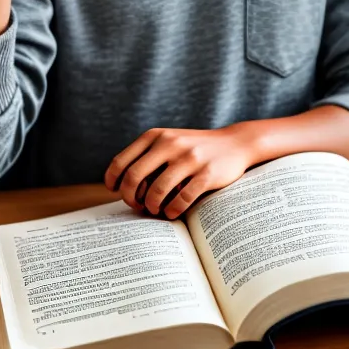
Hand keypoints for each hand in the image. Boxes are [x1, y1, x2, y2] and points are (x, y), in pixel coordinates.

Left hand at [104, 127, 256, 219]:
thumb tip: (121, 187)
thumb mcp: (168, 141)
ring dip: (152, 207)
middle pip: (134, 178)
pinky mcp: (207, 173)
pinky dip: (172, 211)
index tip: (116, 192)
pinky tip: (172, 212)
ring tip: (156, 210)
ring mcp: (189, 158)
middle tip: (137, 206)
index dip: (114, 181)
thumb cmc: (194, 149)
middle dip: (130, 198)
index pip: (121, 162)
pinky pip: (181, 199)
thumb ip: (146, 156)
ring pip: (156, 191)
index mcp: (155, 135)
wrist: (235, 143)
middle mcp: (170, 143)